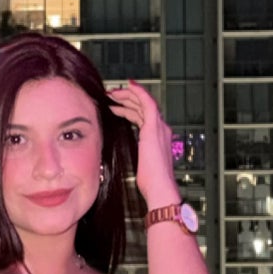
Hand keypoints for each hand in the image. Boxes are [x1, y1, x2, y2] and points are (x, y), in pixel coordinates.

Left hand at [105, 80, 177, 209]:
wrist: (159, 187)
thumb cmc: (150, 182)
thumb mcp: (140, 164)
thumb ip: (136, 154)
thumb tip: (123, 152)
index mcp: (158, 137)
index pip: (143, 116)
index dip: (130, 107)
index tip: (115, 104)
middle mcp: (161, 129)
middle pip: (143, 107)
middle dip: (127, 99)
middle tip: (111, 95)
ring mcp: (159, 127)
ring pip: (143, 102)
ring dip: (127, 95)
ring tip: (111, 93)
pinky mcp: (154, 127)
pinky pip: (147, 102)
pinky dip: (138, 92)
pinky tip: (128, 86)